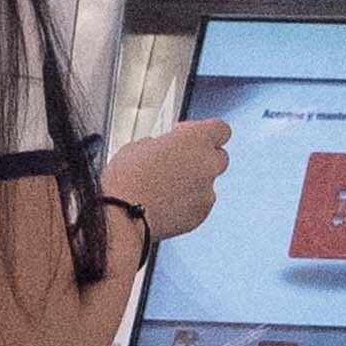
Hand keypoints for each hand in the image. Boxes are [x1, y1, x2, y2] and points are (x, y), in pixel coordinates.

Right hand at [104, 117, 231, 247]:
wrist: (124, 217)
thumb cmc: (127, 180)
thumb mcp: (138, 147)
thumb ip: (160, 143)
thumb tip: (160, 149)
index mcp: (195, 140)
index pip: (220, 129)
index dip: (202, 130)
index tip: (185, 134)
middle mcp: (207, 165)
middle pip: (219, 156)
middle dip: (201, 157)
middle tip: (178, 160)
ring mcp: (207, 191)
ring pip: (208, 182)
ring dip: (193, 181)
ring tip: (166, 187)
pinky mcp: (201, 214)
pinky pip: (200, 203)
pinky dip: (188, 202)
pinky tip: (166, 203)